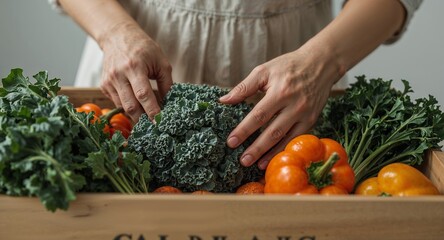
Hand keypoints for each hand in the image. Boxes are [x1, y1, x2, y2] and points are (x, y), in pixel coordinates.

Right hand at [99, 23, 172, 121]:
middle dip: (143, 119)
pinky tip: (136, 103)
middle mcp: (119, 75)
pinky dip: (127, 106)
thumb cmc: (143, 48)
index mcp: (135, 67)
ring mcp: (109, 81)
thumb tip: (169, 102)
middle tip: (154, 126)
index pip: (143, 95)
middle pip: (130, 105)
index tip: (160, 122)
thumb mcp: (161, 61)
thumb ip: (166, 82)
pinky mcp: (103, 85)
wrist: (117, 37)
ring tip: (147, 117)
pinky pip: (117, 102)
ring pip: (123, 107)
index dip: (152, 111)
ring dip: (136, 115)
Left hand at [219, 46, 342, 169]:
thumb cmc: (288, 66)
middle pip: (273, 131)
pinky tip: (273, 157)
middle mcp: (295, 105)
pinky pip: (297, 138)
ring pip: (286, 138)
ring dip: (270, 153)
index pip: (258, 115)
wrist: (320, 64)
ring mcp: (305, 114)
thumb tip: (224, 100)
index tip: (231, 142)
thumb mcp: (264, 70)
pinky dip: (284, 149)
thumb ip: (243, 87)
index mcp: (280, 91)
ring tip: (256, 165)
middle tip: (242, 161)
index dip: (244, 130)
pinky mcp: (313, 120)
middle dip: (256, 148)